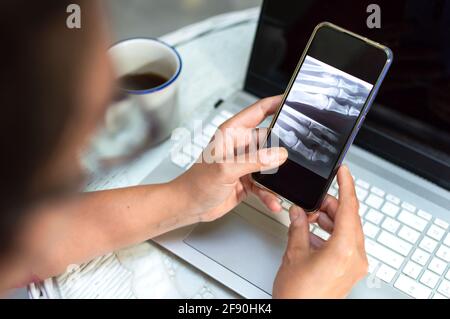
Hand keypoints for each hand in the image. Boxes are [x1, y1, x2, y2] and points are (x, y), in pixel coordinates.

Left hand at [173, 96, 287, 222]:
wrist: (189, 206)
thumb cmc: (196, 183)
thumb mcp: (225, 169)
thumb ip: (253, 160)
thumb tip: (278, 154)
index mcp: (232, 133)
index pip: (258, 111)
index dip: (276, 103)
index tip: (293, 101)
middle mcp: (240, 145)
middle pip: (270, 139)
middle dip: (283, 148)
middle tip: (299, 156)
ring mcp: (245, 163)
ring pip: (270, 164)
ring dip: (277, 176)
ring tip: (283, 186)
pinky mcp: (247, 180)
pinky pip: (265, 185)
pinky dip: (270, 193)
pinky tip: (273, 201)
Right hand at [273, 166, 367, 297]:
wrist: (300, 316)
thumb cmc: (298, 295)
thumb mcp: (294, 253)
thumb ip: (298, 227)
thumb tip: (299, 212)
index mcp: (344, 249)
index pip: (349, 208)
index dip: (346, 185)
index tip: (343, 172)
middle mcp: (355, 257)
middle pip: (348, 219)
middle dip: (330, 206)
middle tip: (312, 201)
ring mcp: (354, 265)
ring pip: (347, 230)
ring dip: (329, 220)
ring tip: (309, 217)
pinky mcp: (349, 270)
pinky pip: (345, 243)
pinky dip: (331, 234)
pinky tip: (312, 233)